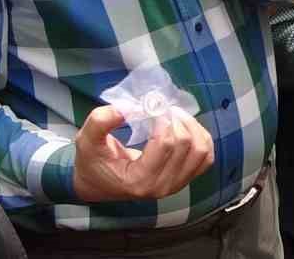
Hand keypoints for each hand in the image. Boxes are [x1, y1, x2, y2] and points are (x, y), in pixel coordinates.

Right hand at [72, 105, 213, 202]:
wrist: (97, 183)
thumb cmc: (93, 162)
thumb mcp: (87, 140)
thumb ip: (100, 122)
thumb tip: (126, 107)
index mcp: (138, 180)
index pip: (165, 144)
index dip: (163, 119)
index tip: (151, 106)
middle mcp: (162, 187)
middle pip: (186, 144)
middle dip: (176, 120)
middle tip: (162, 108)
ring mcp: (176, 185)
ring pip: (201, 150)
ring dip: (192, 126)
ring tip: (174, 116)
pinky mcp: (185, 179)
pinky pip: (206, 156)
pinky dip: (201, 137)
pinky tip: (184, 128)